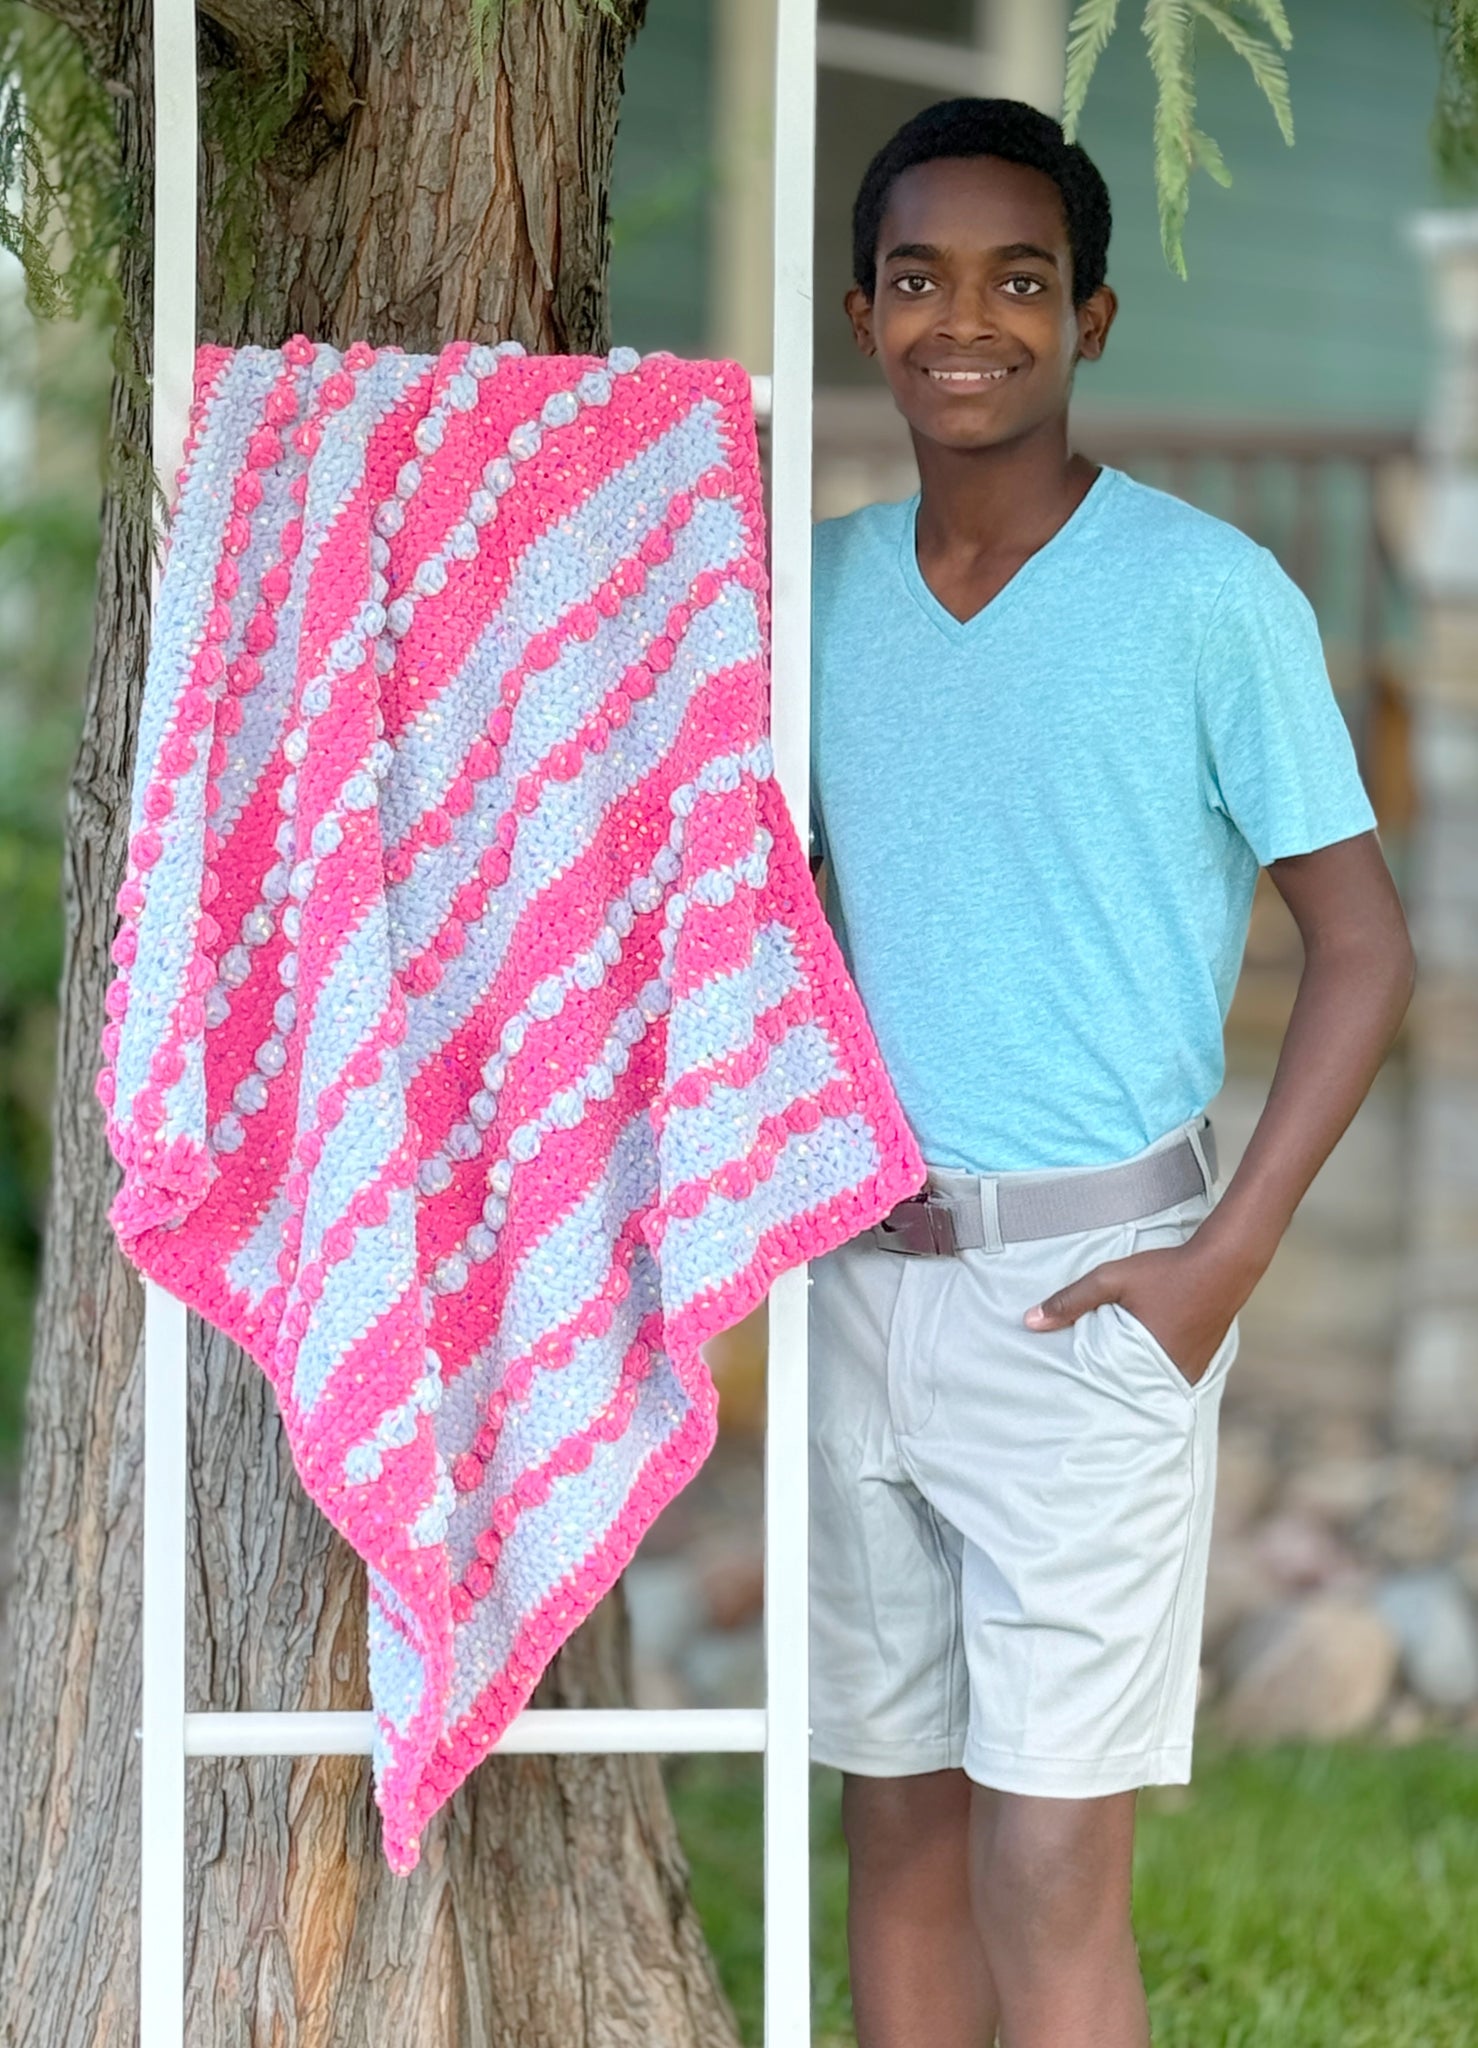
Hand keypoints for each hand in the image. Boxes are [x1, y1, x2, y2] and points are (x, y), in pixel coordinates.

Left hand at [1022, 1240, 1243, 1386]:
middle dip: (1108, 1391)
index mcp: (1148, 1362)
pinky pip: (1168, 1377)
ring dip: (1131, 1381)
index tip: (1067, 1398)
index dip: (1088, 1393)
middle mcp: (1172, 1376)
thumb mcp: (1112, 1280)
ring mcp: (1189, 1372)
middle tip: (1081, 1396)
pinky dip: (1151, 1372)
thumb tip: (1029, 1322)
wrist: (1225, 1264)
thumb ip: (1071, 1300)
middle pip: (1130, 1391)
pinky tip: (1137, 1364)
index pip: (1108, 1391)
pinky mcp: (1200, 1364)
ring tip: (1105, 1381)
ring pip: (1150, 1386)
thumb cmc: (1168, 1271)